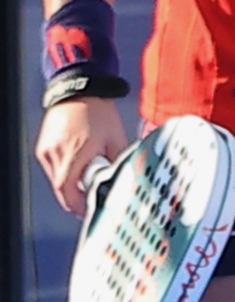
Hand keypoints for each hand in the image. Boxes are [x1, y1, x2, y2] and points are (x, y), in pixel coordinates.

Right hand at [36, 98, 128, 216]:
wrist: (79, 90)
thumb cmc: (98, 112)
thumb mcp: (116, 138)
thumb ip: (118, 162)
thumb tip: (124, 178)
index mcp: (74, 156)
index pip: (68, 192)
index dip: (77, 205)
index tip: (87, 210)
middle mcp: (55, 155)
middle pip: (60, 189)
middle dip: (74, 197)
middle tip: (90, 199)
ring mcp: (46, 151)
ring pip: (55, 179)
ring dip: (69, 184)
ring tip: (86, 178)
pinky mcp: (43, 146)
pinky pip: (52, 167)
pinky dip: (64, 171)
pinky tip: (77, 165)